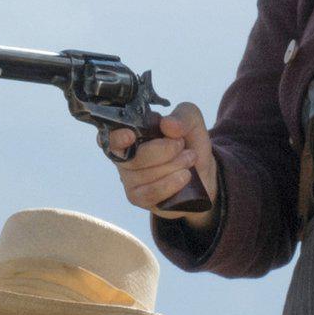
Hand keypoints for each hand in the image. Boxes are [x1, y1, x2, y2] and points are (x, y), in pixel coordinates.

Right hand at [107, 103, 216, 221]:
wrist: (204, 172)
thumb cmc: (189, 143)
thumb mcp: (191, 121)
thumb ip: (183, 117)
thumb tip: (168, 124)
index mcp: (129, 135)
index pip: (109, 138)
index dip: (116, 138)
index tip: (130, 135)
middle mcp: (123, 157)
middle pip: (132, 157)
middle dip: (163, 150)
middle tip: (182, 144)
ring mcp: (129, 180)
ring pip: (145, 175)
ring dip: (173, 165)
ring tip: (189, 159)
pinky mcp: (140, 197)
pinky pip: (150, 193)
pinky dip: (171, 183)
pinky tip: (185, 176)